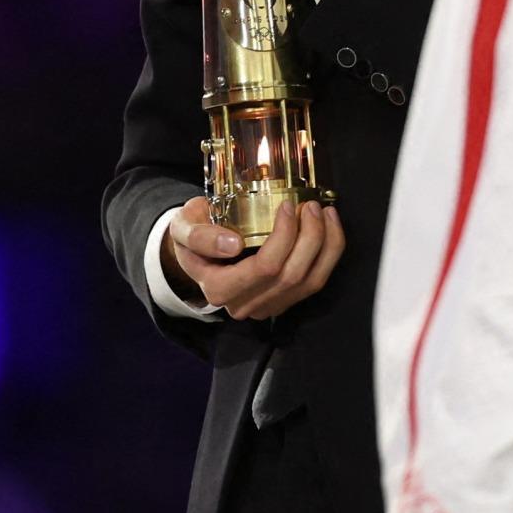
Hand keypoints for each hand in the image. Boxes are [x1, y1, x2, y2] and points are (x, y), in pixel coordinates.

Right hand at [160, 196, 342, 319]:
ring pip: (310, 283)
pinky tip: (328, 228)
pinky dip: (329, 254)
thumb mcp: (183, 227)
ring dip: (326, 245)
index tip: (286, 206)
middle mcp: (245, 304)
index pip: (263, 268)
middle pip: (291, 276)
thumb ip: (199, 235)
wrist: (197, 252)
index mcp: (219, 288)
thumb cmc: (193, 234)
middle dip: (310, 237)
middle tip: (310, 205)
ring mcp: (267, 306)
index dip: (283, 237)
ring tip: (324, 213)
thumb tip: (232, 244)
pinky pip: (316, 282)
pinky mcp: (284, 301)